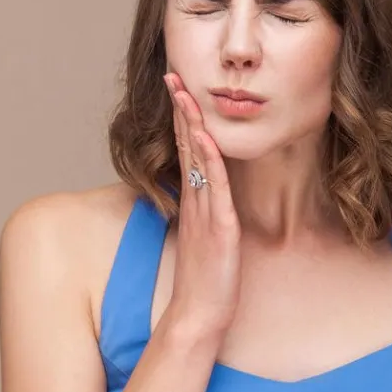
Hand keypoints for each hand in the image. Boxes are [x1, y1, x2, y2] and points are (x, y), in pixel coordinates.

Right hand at [161, 73, 241, 339]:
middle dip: (180, 110)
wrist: (198, 315)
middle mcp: (195, 203)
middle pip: (186, 147)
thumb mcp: (203, 240)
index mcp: (193, 203)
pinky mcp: (218, 228)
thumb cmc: (204, 282)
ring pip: (197, 160)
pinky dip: (208, 161)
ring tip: (185, 93)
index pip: (186, 151)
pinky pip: (214, 188)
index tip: (178, 89)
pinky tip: (204, 137)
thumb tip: (206, 194)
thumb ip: (203, 214)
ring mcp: (204, 213)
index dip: (182, 119)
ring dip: (191, 124)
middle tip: (173, 75)